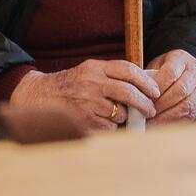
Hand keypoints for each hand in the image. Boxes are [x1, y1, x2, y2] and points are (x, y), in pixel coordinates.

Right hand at [10, 59, 160, 131]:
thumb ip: (112, 75)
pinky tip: (101, 123)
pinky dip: (110, 128)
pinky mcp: (83, 121)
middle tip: (151, 111)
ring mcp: (87, 103)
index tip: (155, 92)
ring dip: (123, 117)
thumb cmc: (70, 85)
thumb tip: (144, 85)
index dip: (146, 82)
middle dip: (144, 104)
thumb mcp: (89, 71)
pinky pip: (109, 127)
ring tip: (115, 116)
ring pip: (120, 113)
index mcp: (95, 68)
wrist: (40, 96)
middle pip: (128, 92)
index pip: (128, 70)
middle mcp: (91, 83)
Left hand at [147, 50, 195, 123]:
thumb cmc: (168, 69)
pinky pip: (191, 114)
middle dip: (162, 104)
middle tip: (147, 113)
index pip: (170, 73)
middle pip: (180, 90)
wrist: (190, 72)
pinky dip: (175, 121)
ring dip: (168, 115)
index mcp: (182, 58)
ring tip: (153, 122)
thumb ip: (149, 75)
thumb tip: (136, 93)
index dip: (158, 87)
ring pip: (187, 105)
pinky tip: (163, 125)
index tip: (145, 98)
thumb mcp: (158, 65)